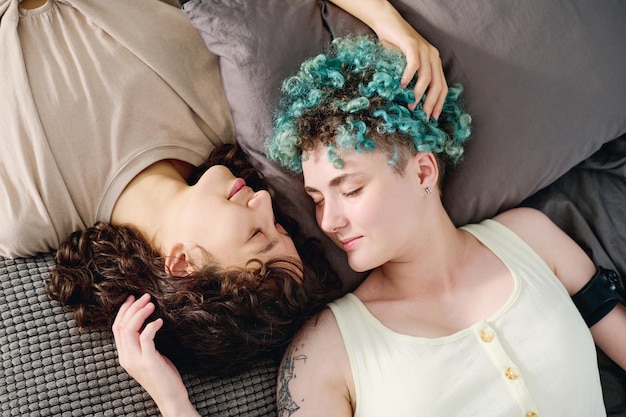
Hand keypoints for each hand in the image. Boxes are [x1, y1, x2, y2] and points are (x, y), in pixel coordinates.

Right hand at [112, 294, 199, 416]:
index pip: (117, 328)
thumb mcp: (149, 356)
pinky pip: (146, 338)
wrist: (170, 398)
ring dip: (140, 313)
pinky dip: (151, 326)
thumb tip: (145, 324)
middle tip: (145, 296)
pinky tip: (159, 321)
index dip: (123, 311)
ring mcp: (136, 360)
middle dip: (132, 308)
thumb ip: (143, 343)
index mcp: (124, 355)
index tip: (133, 298)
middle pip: (121, 326)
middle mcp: (126, 357)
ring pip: (130, 329)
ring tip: (151, 304)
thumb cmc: (163, 376)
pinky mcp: (148, 361)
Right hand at [371, 9, 447, 118]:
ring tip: (411, 105)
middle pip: (437, 84)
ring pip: (427, 77)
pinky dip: (409, 77)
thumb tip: (409, 102)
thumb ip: (411, 79)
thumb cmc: (394, 46)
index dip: (439, 103)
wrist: (387, 23)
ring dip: (419, 94)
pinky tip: (402, 86)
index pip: (442, 87)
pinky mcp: (412, 44)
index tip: (433, 118)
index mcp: (434, 62)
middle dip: (431, 103)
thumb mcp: (406, 65)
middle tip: (423, 116)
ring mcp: (423, 49)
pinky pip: (414, 64)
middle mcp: (433, 56)